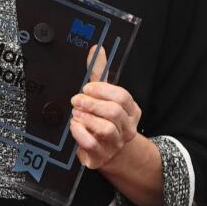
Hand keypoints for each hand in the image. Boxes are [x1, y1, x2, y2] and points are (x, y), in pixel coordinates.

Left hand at [68, 48, 141, 169]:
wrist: (105, 150)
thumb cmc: (102, 118)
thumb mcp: (103, 95)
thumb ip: (99, 73)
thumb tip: (96, 49)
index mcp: (131, 111)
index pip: (122, 97)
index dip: (102, 91)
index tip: (87, 88)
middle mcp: (127, 128)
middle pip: (114, 112)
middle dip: (92, 104)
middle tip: (76, 100)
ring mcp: (115, 144)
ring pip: (106, 129)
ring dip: (87, 118)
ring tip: (75, 113)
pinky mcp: (101, 156)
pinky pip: (92, 145)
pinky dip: (80, 133)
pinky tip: (74, 126)